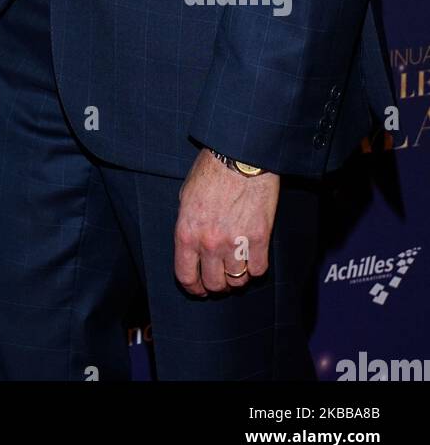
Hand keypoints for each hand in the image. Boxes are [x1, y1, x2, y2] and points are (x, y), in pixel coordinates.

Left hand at [173, 148, 279, 295]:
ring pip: (237, 281)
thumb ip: (188, 225)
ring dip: (236, 277)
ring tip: (236, 266)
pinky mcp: (259, 238)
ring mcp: (235, 242)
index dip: (193, 288)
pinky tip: (252, 257)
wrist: (239, 156)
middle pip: (214, 284)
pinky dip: (255, 268)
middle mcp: (209, 242)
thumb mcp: (186, 197)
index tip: (198, 289)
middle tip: (220, 279)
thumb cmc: (210, 171)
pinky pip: (258, 270)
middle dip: (216, 285)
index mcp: (187, 232)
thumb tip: (192, 247)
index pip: (186, 276)